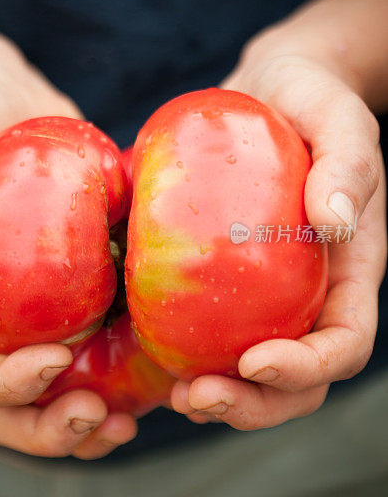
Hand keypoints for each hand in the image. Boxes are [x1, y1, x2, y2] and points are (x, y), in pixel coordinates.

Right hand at [0, 41, 135, 458]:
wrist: (7, 110)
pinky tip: (160, 380)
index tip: (55, 359)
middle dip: (49, 429)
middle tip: (98, 418)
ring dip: (88, 426)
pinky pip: (100, 355)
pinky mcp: (79, 301)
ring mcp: (36, 321)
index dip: (5, 386)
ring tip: (128, 424)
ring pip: (55, 398)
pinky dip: (124, 383)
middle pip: (9, 410)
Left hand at [171, 25, 385, 429]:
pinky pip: (209, 334)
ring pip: (251, 373)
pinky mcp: (226, 283)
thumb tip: (333, 223)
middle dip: (253, 404)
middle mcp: (310, 296)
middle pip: (297, 381)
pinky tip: (147, 355)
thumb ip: (347, 164)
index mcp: (349, 273)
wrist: (270, 91)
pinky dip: (184, 356)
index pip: (343, 345)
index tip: (254, 360)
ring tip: (175, 395)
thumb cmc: (312, 101)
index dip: (306, 369)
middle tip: (197, 397)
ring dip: (218, 396)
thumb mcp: (338, 118)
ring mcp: (267, 296)